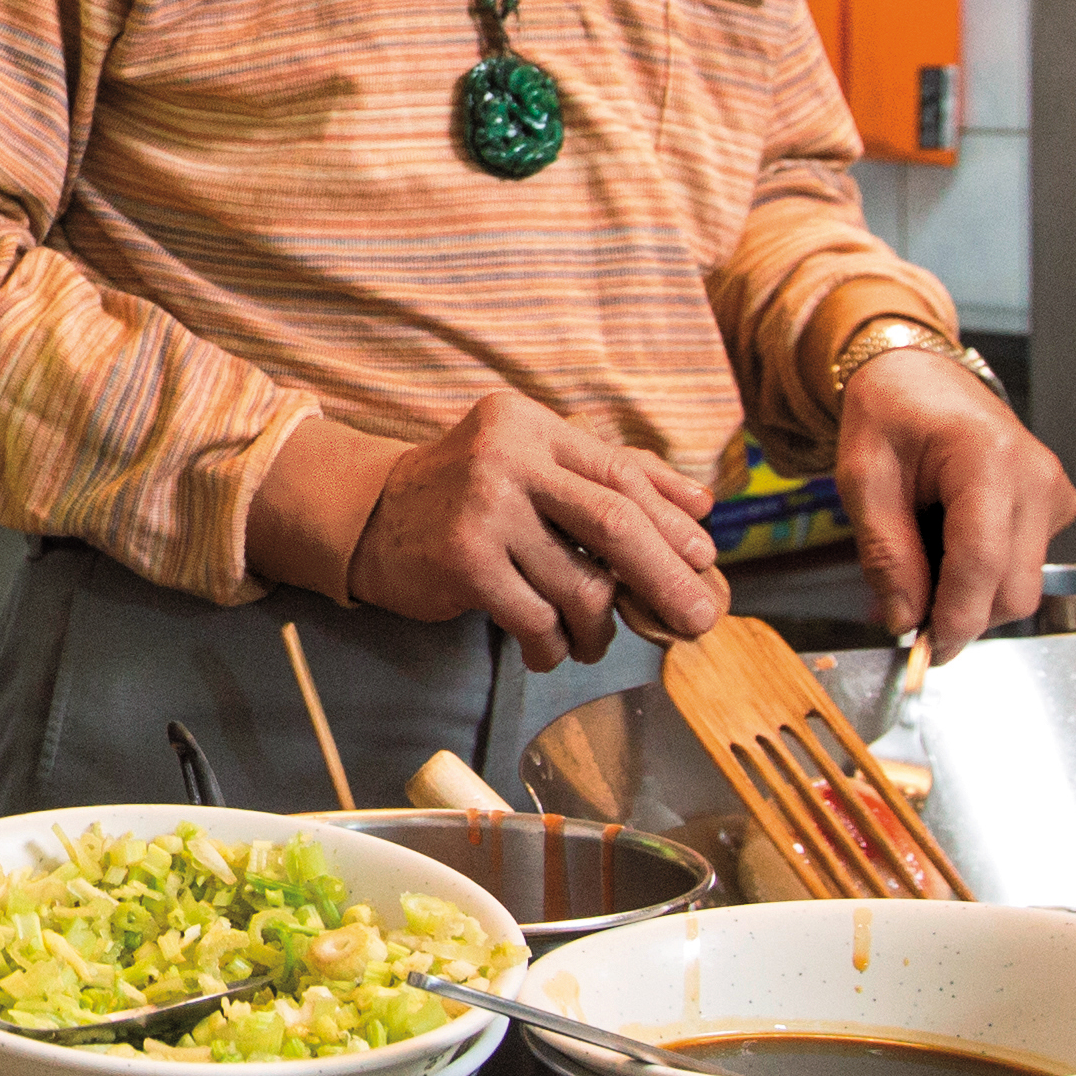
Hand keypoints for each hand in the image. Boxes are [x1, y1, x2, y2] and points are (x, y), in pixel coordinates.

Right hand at [344, 391, 725, 664]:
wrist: (371, 516)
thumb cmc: (469, 492)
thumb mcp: (534, 463)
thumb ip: (612, 474)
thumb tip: (701, 506)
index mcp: (532, 426)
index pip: (620, 473)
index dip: (671, 522)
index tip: (704, 559)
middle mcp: (508, 459)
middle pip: (615, 524)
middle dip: (666, 579)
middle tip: (698, 620)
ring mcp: (483, 511)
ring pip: (579, 585)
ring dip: (598, 627)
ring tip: (593, 641)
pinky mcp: (463, 562)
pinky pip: (537, 619)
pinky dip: (553, 645)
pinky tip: (548, 649)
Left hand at [839, 348, 1075, 656]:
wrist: (920, 376)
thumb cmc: (890, 414)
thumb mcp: (863, 479)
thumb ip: (885, 553)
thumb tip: (904, 620)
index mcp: (987, 458)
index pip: (982, 562)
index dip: (955, 617)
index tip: (926, 649)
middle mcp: (1036, 476)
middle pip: (1013, 589)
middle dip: (961, 615)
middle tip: (906, 609)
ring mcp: (1053, 492)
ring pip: (1022, 586)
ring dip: (970, 596)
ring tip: (925, 558)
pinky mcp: (1056, 507)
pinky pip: (1026, 566)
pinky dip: (985, 575)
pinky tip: (952, 543)